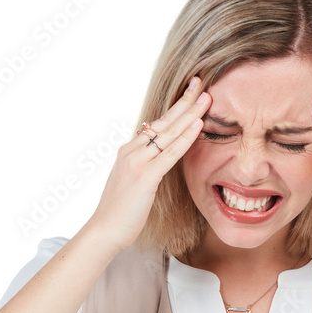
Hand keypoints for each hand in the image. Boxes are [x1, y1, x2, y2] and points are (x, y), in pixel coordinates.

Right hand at [89, 77, 211, 253]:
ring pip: (168, 132)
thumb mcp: (134, 183)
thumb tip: (160, 161)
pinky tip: (198, 125)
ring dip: (189, 113)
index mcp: (130, 151)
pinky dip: (185, 137)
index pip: (157, 124)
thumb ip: (147, 168)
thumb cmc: (121, 212)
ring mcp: (137, 162)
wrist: (105, 230)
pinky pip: (169, 153)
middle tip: (201, 82)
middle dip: (184, 100)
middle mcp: (132, 151)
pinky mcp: (145, 177)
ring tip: (206, 97)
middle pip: (163, 121)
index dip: (175, 108)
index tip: (191, 92)